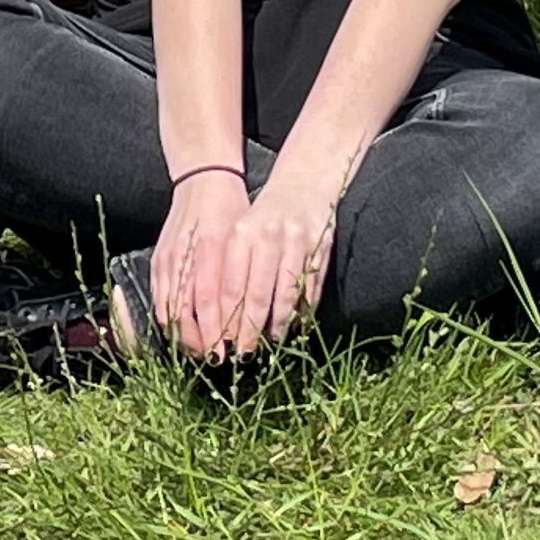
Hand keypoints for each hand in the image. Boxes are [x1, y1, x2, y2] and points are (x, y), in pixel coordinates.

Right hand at [149, 166, 251, 359]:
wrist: (202, 180)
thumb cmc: (231, 209)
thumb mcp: (246, 237)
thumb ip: (247, 274)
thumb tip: (257, 315)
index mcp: (211, 248)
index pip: (209, 301)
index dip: (215, 331)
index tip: (226, 353)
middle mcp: (185, 255)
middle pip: (185, 311)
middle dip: (198, 341)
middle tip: (214, 358)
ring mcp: (167, 258)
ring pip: (168, 308)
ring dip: (183, 334)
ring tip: (199, 351)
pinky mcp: (158, 260)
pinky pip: (159, 297)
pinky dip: (168, 319)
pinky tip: (181, 331)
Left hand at [202, 170, 340, 356]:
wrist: (304, 185)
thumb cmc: (263, 218)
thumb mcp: (238, 234)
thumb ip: (228, 271)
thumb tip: (219, 319)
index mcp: (241, 235)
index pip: (230, 287)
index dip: (226, 320)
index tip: (222, 344)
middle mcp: (268, 238)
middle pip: (257, 296)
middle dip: (250, 331)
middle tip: (245, 354)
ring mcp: (297, 244)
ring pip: (286, 296)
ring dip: (278, 325)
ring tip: (271, 343)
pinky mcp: (320, 250)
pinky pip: (310, 290)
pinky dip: (302, 311)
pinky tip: (295, 326)